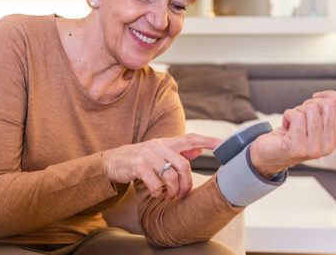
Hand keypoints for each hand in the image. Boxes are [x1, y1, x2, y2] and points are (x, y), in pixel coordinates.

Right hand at [102, 133, 220, 198]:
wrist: (111, 162)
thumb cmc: (139, 160)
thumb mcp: (158, 152)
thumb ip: (178, 151)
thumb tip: (199, 148)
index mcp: (166, 142)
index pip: (191, 138)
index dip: (208, 141)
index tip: (224, 144)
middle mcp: (158, 146)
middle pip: (183, 164)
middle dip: (187, 183)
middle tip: (184, 193)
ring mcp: (147, 155)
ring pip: (171, 176)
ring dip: (173, 190)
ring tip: (170, 196)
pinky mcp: (137, 166)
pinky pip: (155, 184)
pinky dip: (158, 193)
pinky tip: (157, 194)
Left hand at [250, 90, 335, 177]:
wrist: (270, 154)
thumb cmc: (293, 135)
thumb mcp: (317, 124)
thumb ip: (335, 117)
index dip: (331, 95)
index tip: (317, 97)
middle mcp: (329, 146)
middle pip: (328, 105)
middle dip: (311, 103)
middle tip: (301, 114)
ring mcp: (314, 149)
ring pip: (311, 109)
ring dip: (298, 110)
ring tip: (293, 122)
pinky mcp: (297, 148)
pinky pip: (296, 116)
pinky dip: (288, 115)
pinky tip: (286, 126)